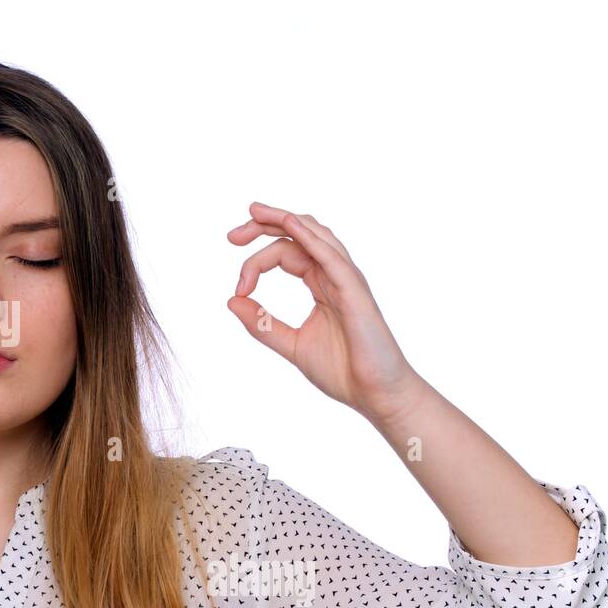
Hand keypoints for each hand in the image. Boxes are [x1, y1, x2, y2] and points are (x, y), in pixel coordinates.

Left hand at [226, 201, 424, 424]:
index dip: (254, 265)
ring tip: (254, 212)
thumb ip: (262, 323)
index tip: (238, 291)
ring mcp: (346, 280)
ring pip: (314, 235)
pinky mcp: (354, 291)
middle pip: (298, 234)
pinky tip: (288, 223)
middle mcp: (334, 275)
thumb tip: (231, 300)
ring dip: (283, 219)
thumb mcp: (291, 344)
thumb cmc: (343, 371)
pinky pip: (331, 255)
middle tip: (232, 235)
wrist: (376, 395)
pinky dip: (309, 236)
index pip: (284, 253)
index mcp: (320, 284)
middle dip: (264, 226)